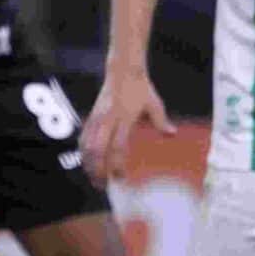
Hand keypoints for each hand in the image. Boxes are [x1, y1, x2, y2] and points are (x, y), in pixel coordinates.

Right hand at [83, 68, 173, 187]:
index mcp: (124, 117)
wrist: (122, 70)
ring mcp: (97, 118)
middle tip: (103, 185)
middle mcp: (107, 119)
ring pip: (86, 145)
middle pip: (98, 150)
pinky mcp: (90, 116)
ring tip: (94, 178)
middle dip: (98, 169)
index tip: (120, 178)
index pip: (118, 146)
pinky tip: (87, 163)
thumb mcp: (154, 103)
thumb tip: (171, 134)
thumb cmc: (141, 88)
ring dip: (88, 163)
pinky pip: (83, 137)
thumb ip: (160, 120)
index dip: (117, 164)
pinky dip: (83, 152)